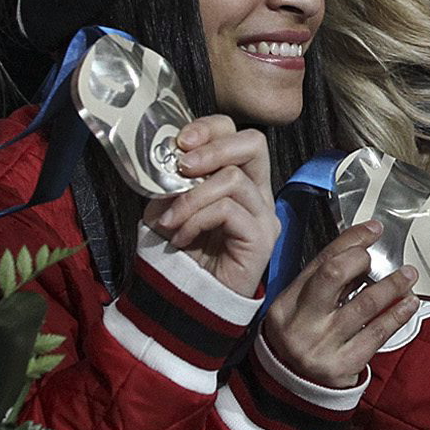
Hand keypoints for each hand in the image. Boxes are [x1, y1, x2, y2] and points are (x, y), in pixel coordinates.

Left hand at [142, 115, 277, 295]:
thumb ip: (171, 181)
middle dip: (212, 148)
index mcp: (239, 179)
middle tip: (182, 166)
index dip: (209, 128)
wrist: (188, 300)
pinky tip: (182, 237)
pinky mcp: (262, 238)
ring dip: (192, 197)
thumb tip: (166, 159)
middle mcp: (258, 193)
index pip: (237, 133)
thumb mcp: (167, 206)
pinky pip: (228, 210)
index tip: (179, 142)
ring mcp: (263, 215)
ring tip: (170, 221)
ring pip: (233, 179)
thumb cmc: (180, 253)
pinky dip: (197, 219)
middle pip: (254, 143)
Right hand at [261, 221, 422, 386]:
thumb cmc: (302, 341)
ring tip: (409, 275)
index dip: (350, 242)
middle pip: (333, 275)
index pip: (320, 262)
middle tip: (384, 257)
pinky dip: (397, 315)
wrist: (293, 393)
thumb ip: (322, 285)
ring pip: (364, 304)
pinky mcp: (344, 366)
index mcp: (286, 304)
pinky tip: (409, 304)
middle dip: (362, 258)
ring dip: (392, 285)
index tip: (373, 229)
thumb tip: (361, 252)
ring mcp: (322, 346)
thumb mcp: (299, 311)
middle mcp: (301, 323)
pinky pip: (377, 333)